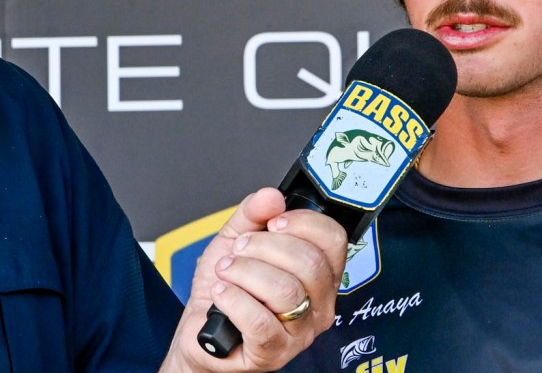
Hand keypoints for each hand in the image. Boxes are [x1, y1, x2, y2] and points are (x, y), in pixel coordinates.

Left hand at [159, 188, 347, 371]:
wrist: (198, 331)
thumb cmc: (226, 289)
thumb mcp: (236, 240)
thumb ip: (253, 214)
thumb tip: (272, 196)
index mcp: (321, 273)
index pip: (334, 240)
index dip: (305, 223)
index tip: (274, 222)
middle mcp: (320, 303)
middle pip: (310, 263)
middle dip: (266, 247)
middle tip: (240, 248)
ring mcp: (301, 332)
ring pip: (286, 291)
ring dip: (246, 273)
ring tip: (226, 271)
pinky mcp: (274, 352)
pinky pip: (260, 322)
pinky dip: (235, 300)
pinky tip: (222, 294)